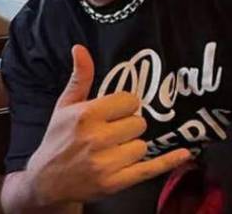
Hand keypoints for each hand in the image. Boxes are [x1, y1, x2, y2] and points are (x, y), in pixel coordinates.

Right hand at [26, 45, 190, 205]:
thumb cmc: (57, 139)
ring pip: (142, 145)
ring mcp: (107, 163)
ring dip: (132, 146)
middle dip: (128, 126)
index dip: (124, 106)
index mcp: (86, 115)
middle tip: (112, 132)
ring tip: (114, 150)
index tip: (114, 112)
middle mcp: (97, 138)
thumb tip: (80, 48)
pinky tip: (184, 153)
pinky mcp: (116, 183)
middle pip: (138, 123)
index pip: (129, 101)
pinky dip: (168, 161)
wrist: (48, 180)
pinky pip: (150, 169)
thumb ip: (79, 77)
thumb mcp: (64, 106)